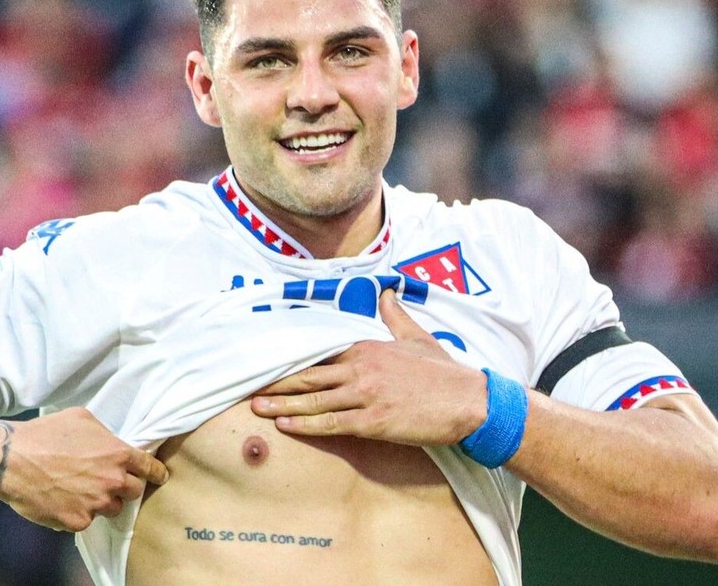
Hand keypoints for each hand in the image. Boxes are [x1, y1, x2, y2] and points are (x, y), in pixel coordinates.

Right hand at [0, 407, 167, 531]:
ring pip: (112, 508)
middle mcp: (112, 481)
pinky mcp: (77, 521)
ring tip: (81, 490)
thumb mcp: (82, 419)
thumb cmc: (45, 433)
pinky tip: (63, 499)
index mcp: (118, 455)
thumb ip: (105, 434)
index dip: (155, 472)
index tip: (158, 476)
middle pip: (135, 491)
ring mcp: (96, 504)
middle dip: (125, 486)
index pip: (150, 468)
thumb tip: (112, 443)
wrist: (11, 459)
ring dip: (103, 501)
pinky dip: (79, 512)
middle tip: (108, 481)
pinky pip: (87, 520)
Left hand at [251, 290, 487, 445]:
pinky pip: (330, 423)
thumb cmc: (443, 373)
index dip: (293, 361)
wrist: (468, 401)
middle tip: (249, 387)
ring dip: (282, 405)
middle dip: (277, 383)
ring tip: (256, 408)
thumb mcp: (416, 337)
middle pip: (308, 377)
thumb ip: (395, 315)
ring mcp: (365, 396)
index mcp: (367, 348)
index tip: (269, 364)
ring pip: (313, 401)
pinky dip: (305, 425)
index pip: (320, 353)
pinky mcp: (372, 422)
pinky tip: (285, 426)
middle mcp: (361, 369)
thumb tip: (387, 292)